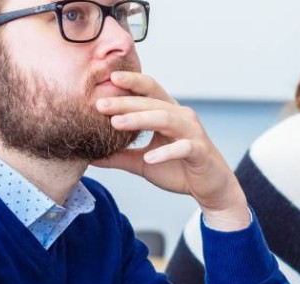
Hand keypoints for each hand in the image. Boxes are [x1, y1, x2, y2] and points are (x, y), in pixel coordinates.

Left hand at [91, 71, 251, 231]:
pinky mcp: (200, 152)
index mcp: (168, 113)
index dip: (131, 82)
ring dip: (140, 119)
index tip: (107, 79)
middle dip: (125, 102)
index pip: (148, 91)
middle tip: (100, 104)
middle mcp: (181, 117)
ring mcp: (192, 133)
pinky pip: (183, 148)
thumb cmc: (178, 169)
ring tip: (117, 124)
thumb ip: (119, 156)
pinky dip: (166, 152)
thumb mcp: (142, 163)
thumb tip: (90, 156)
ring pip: (166, 118)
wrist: (209, 188)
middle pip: (152, 102)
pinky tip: (149, 158)